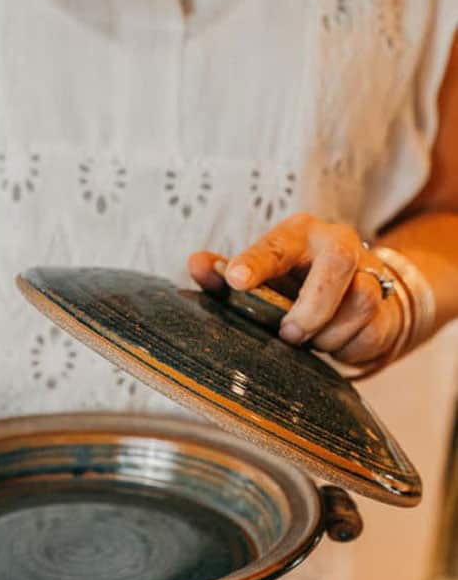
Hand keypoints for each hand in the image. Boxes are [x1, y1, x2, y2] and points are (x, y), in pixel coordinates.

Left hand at [188, 213, 402, 365]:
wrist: (351, 294)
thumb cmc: (291, 284)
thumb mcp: (257, 277)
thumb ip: (223, 274)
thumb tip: (196, 264)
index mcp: (298, 234)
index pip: (276, 245)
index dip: (255, 262)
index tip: (234, 280)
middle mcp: (337, 245)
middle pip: (338, 263)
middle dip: (312, 306)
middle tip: (288, 334)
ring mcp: (367, 274)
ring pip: (360, 300)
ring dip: (329, 331)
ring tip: (308, 340)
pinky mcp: (383, 307)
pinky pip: (370, 330)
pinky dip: (346, 345)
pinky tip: (331, 344)